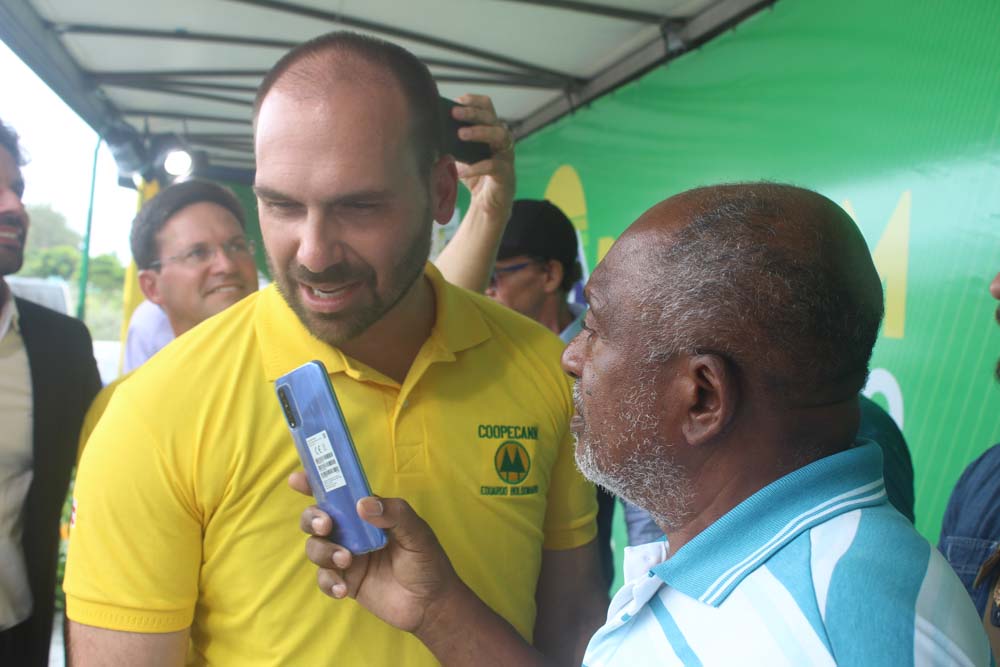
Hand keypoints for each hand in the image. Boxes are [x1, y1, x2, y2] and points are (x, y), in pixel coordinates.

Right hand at [289, 472, 459, 634]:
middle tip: (326, 525)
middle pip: (317, 518)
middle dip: (313, 518)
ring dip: (324, 551)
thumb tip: (363, 504)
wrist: (431, 605)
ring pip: (315, 548)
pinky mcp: (346, 582)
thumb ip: (395, 514)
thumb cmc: (428, 562)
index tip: (298, 479)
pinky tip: (344, 589)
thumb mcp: (418, 533)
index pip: (340, 492)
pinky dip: (329, 582)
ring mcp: (347, 557)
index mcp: (368, 513)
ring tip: (346, 561)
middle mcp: (353, 532)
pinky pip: (324, 578)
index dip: (316, 483)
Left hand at [452, 93, 514, 223]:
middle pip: (492, 117)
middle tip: (454, 113)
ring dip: (479, 132)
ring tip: (461, 134)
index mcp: (491, 130)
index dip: (474, 100)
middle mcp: (502, 139)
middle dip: (473, 113)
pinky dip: (476, 167)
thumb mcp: (462, 155)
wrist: (488, 203)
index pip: (487, 106)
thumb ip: (453, 142)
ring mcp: (506, 155)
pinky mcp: (506, 173)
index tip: (457, 101)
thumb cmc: (475, 174)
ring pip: (499, 135)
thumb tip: (430, 131)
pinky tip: (462, 171)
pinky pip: (493, 165)